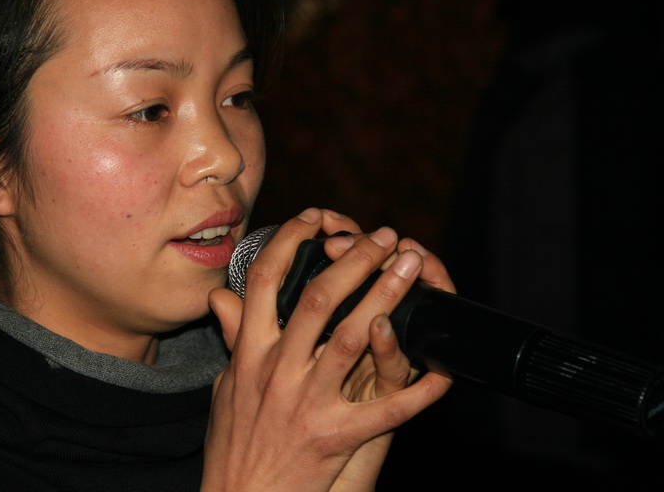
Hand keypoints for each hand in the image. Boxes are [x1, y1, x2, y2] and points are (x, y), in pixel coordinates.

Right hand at [204, 208, 452, 490]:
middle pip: (319, 297)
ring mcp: (308, 403)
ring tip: (413, 267)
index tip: (313, 218)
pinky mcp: (337, 437)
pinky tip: (444, 370)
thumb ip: (231, 338)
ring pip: (353, 336)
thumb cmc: (234, 446)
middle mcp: (278, 371)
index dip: (290, 241)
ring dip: (387, 295)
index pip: (264, 280)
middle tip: (385, 237)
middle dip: (356, 258)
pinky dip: (421, 389)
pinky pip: (387, 409)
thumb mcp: (224, 387)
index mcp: (249, 354)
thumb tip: (219, 297)